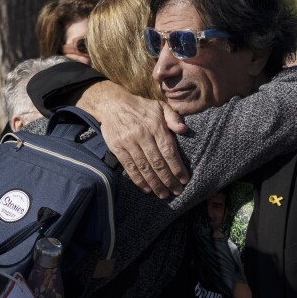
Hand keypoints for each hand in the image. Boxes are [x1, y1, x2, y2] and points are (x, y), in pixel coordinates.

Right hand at [77, 81, 188, 198]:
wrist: (112, 104)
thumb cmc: (140, 107)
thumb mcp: (160, 106)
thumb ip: (173, 117)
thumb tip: (183, 130)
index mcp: (155, 125)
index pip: (168, 151)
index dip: (177, 167)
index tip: (184, 179)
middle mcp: (142, 135)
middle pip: (157, 162)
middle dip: (168, 180)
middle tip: (176, 191)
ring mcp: (129, 142)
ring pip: (144, 167)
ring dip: (155, 183)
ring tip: (163, 194)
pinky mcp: (117, 148)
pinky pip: (129, 167)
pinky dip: (138, 180)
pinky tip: (146, 189)